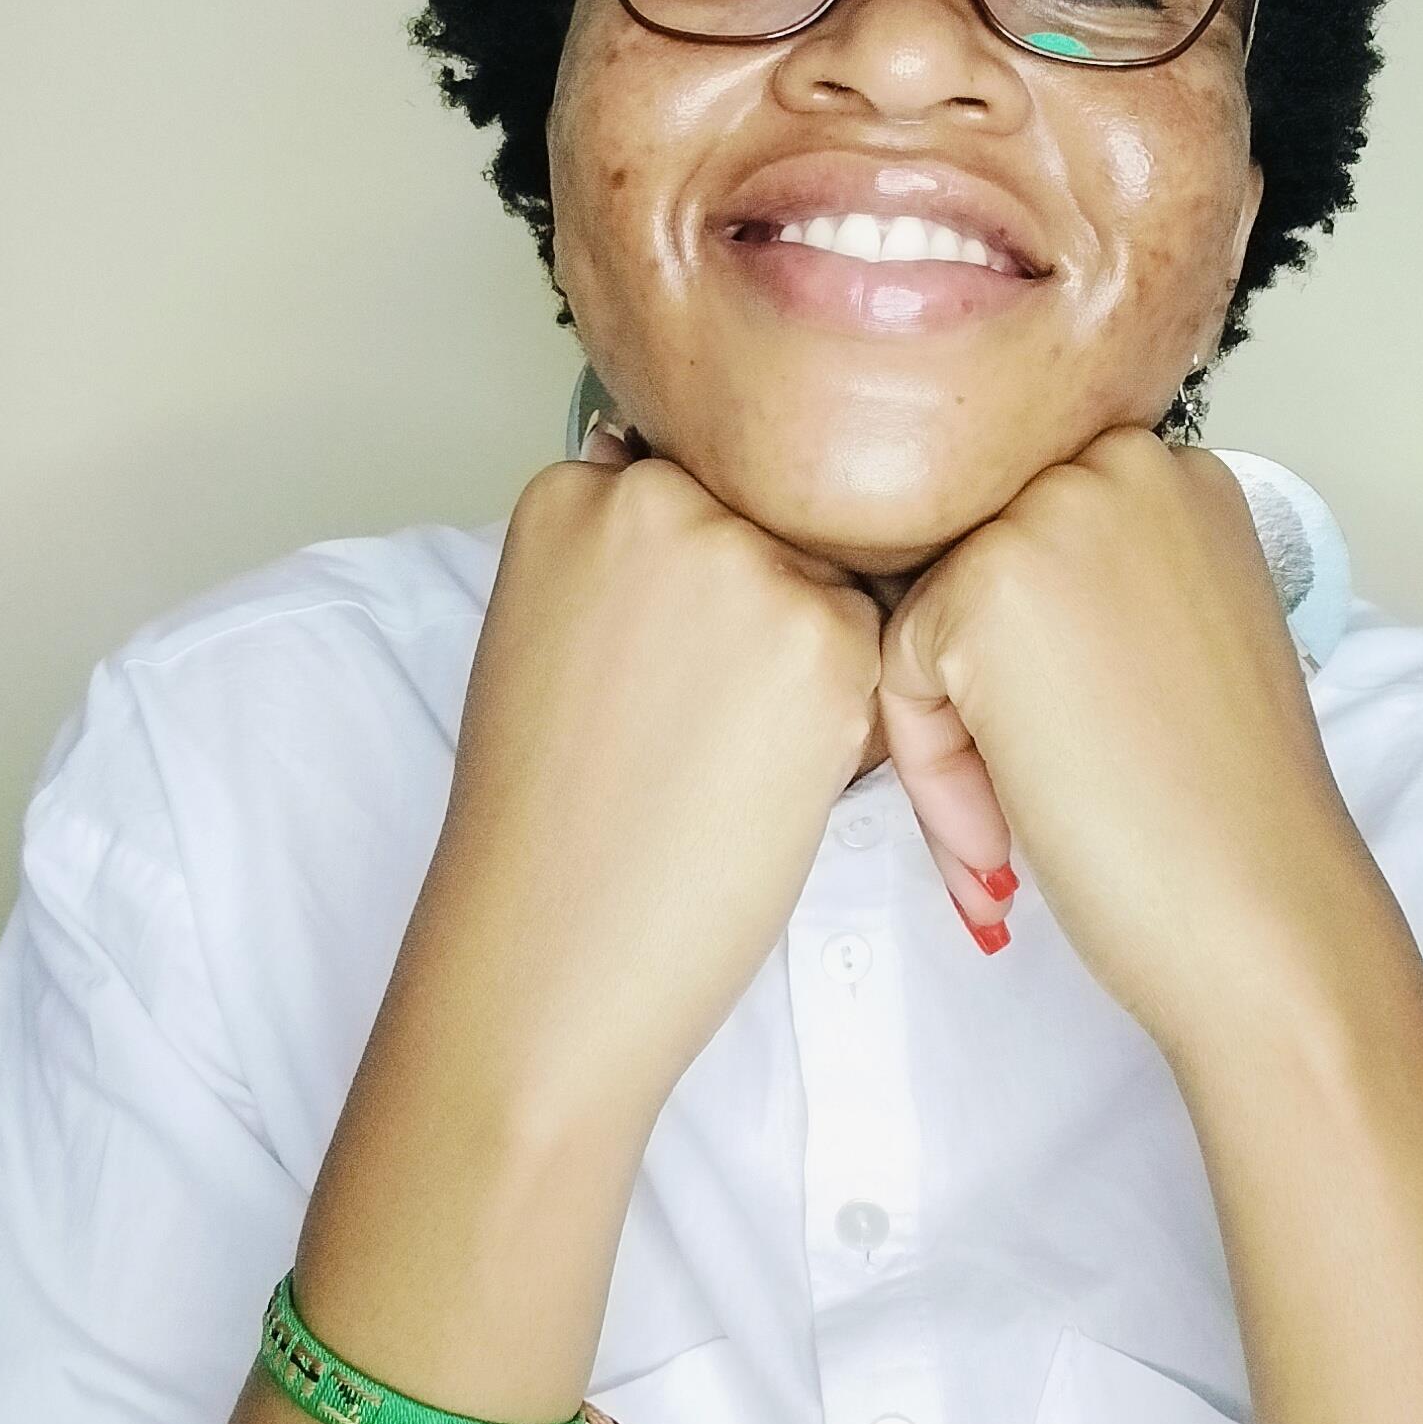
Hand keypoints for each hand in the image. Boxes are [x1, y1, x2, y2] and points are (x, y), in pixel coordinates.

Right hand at [409, 420, 883, 1141]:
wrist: (555, 939)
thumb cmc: (547, 812)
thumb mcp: (548, 628)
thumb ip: (628, 553)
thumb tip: (726, 506)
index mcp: (575, 490)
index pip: (696, 485)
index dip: (697, 582)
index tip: (665, 658)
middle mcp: (659, 498)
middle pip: (771, 521)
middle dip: (760, 606)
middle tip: (692, 718)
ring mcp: (744, 562)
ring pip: (831, 582)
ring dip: (809, 656)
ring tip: (722, 751)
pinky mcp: (826, 639)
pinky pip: (875, 649)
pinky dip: (845, 715)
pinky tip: (767, 774)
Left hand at [878, 426, 1364, 1057]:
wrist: (1259, 905)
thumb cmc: (1230, 809)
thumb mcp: (1184, 640)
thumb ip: (1102, 588)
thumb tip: (997, 603)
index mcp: (1181, 476)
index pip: (1037, 538)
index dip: (1033, 659)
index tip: (1070, 748)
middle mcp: (1121, 465)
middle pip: (977, 566)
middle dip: (984, 692)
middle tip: (1029, 801)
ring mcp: (1054, 514)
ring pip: (931, 617)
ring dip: (955, 738)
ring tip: (1015, 832)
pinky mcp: (986, 585)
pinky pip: (902, 670)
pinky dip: (934, 768)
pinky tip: (1004, 838)